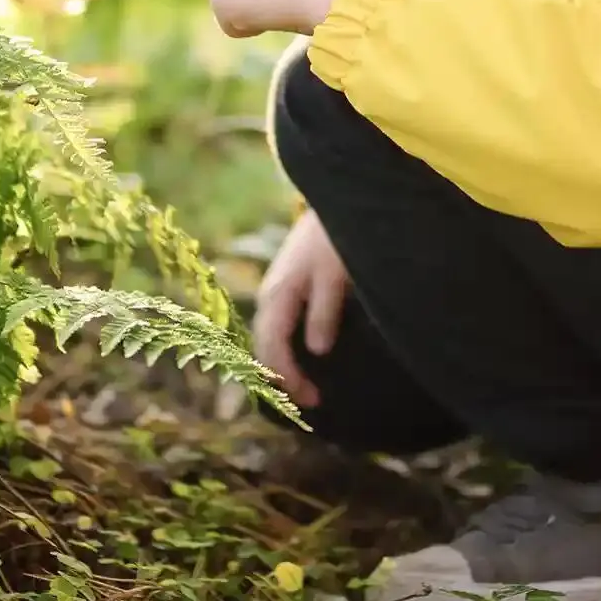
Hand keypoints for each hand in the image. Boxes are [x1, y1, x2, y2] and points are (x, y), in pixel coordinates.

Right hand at [254, 211, 349, 407]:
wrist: (337, 199)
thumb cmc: (336, 236)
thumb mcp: (335, 275)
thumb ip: (325, 312)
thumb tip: (316, 352)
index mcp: (278, 295)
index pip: (272, 347)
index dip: (288, 378)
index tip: (312, 399)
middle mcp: (270, 295)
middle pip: (264, 346)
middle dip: (282, 378)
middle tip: (312, 401)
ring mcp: (276, 290)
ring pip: (269, 336)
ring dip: (282, 364)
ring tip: (306, 387)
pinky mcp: (288, 286)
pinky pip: (279, 325)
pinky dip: (286, 347)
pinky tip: (303, 358)